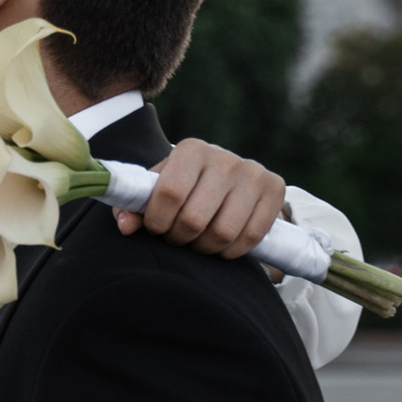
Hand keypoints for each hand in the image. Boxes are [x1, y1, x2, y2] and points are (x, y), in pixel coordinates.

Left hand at [117, 136, 285, 258]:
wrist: (228, 180)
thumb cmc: (185, 187)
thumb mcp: (157, 190)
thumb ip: (135, 206)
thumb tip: (126, 226)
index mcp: (192, 150)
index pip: (169, 193)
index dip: (157, 221)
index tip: (156, 229)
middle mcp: (225, 158)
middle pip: (194, 219)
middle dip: (180, 238)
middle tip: (178, 237)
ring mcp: (253, 173)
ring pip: (222, 232)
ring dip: (205, 248)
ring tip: (198, 241)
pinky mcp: (275, 189)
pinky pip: (250, 237)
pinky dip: (231, 251)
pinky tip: (222, 244)